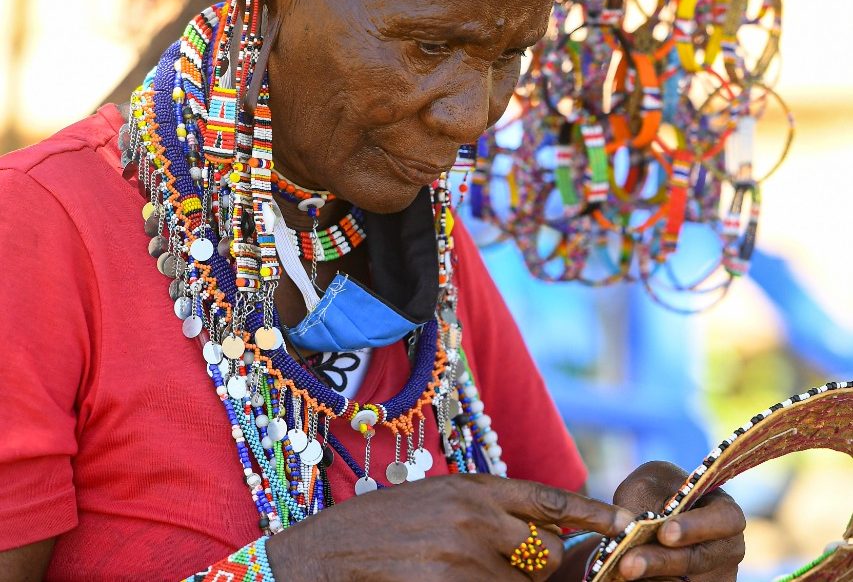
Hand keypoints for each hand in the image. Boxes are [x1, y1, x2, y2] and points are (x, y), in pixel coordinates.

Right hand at [266, 473, 633, 580]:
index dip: (592, 511)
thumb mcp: (438, 499)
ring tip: (463, 572)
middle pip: (547, 555)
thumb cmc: (381, 526)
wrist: (326, 554)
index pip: (548, 498)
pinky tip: (450, 580)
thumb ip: (487, 511)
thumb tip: (538, 535)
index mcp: (473, 487)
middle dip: (543, 571)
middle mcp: (475, 516)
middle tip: (522, 571)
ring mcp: (464, 555)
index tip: (625, 523)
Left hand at [613, 461, 745, 580]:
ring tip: (624, 569)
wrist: (648, 514)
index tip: (664, 533)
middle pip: (701, 559)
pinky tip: (631, 578)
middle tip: (629, 564)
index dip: (696, 527)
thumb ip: (642, 502)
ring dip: (654, 577)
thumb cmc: (653, 493)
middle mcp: (726, 547)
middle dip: (662, 562)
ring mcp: (715, 574)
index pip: (725, 518)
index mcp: (723, 512)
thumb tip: (627, 527)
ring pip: (686, 581)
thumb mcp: (647, 485)